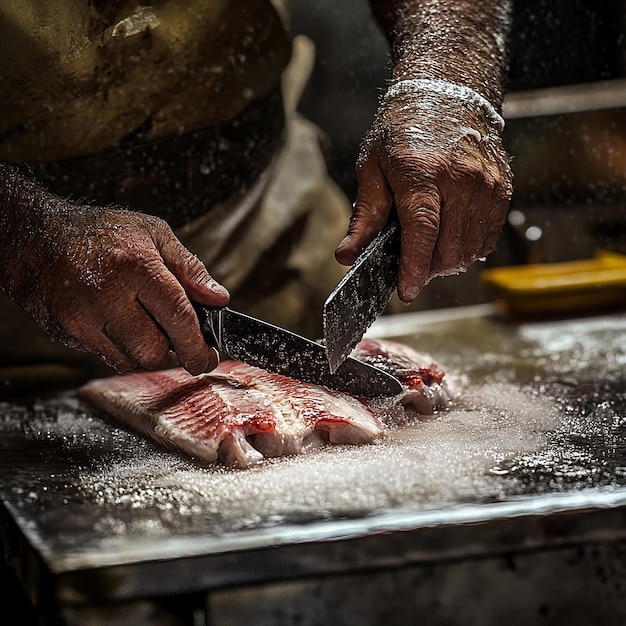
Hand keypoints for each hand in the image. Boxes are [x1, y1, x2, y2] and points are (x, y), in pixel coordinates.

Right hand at [6, 200, 228, 373]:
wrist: (36, 236)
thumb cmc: (100, 232)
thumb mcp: (153, 233)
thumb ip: (189, 268)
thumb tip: (218, 298)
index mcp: (137, 265)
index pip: (178, 317)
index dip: (198, 346)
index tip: (208, 357)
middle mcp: (108, 295)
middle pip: (154, 351)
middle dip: (171, 349)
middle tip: (174, 335)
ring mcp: (84, 317)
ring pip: (131, 361)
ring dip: (146, 350)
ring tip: (142, 321)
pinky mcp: (68, 332)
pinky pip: (108, 358)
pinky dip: (122, 349)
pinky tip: (120, 324)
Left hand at [335, 86, 512, 302]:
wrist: (447, 91)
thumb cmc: (404, 128)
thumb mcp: (372, 166)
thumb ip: (365, 215)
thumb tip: (347, 255)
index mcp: (422, 172)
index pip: (422, 232)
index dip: (413, 267)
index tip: (405, 290)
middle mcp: (461, 179)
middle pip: (448, 249)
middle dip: (427, 269)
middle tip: (411, 267)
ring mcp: (486, 184)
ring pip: (470, 249)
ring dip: (447, 262)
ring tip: (429, 251)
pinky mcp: (502, 189)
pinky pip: (487, 238)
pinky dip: (468, 249)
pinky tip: (450, 239)